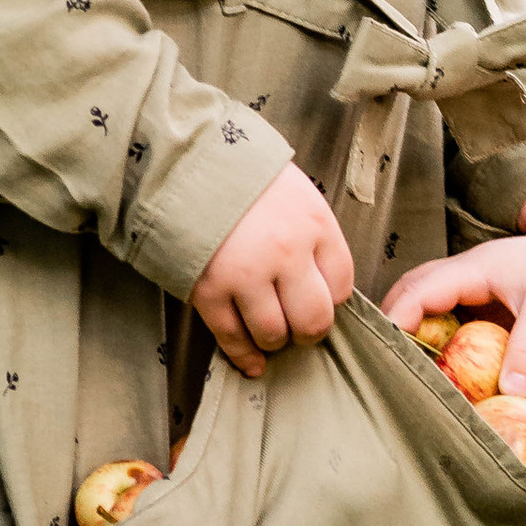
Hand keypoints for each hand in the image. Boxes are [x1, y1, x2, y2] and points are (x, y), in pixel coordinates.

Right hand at [191, 165, 353, 377]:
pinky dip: (243, 356)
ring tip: (270, 333)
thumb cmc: (242, 176)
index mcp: (315, 224)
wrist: (183, 161)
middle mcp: (286, 253)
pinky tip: (252, 364)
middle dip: (309, 332)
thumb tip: (323, 284)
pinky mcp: (209, 289)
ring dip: (275, 342)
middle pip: (314, 319)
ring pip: (274, 334)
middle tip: (300, 329)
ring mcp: (246, 274)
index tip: (318, 299)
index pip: (342, 286)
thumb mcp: (295, 192)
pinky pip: (232, 337)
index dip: (331, 300)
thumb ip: (312, 235)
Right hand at [381, 219, 525, 391]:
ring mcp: (484, 286)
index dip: (397, 318)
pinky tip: (446, 366)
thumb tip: (509, 392)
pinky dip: (445, 338)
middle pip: (417, 291)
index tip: (382, 350)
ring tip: (404, 366)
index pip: (421, 289)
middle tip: (380, 359)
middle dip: (395, 320)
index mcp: (476, 267)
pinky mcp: (497, 302)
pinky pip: (458, 318)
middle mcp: (473, 273)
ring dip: (419, 329)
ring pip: (435, 304)